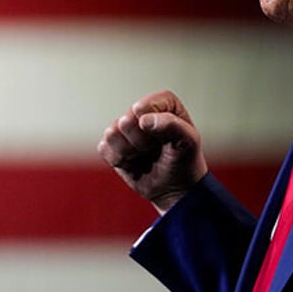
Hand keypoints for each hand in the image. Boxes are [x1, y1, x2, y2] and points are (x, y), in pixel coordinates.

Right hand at [98, 90, 207, 214]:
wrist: (175, 189)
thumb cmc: (184, 160)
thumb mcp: (188, 142)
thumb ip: (172, 125)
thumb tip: (143, 120)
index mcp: (162, 102)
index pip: (143, 107)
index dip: (150, 126)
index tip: (164, 139)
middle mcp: (141, 111)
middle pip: (126, 121)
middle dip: (140, 142)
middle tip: (155, 150)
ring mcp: (124, 128)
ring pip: (112, 134)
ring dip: (129, 152)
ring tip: (145, 156)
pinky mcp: (112, 144)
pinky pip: (104, 148)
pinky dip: (120, 161)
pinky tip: (134, 163)